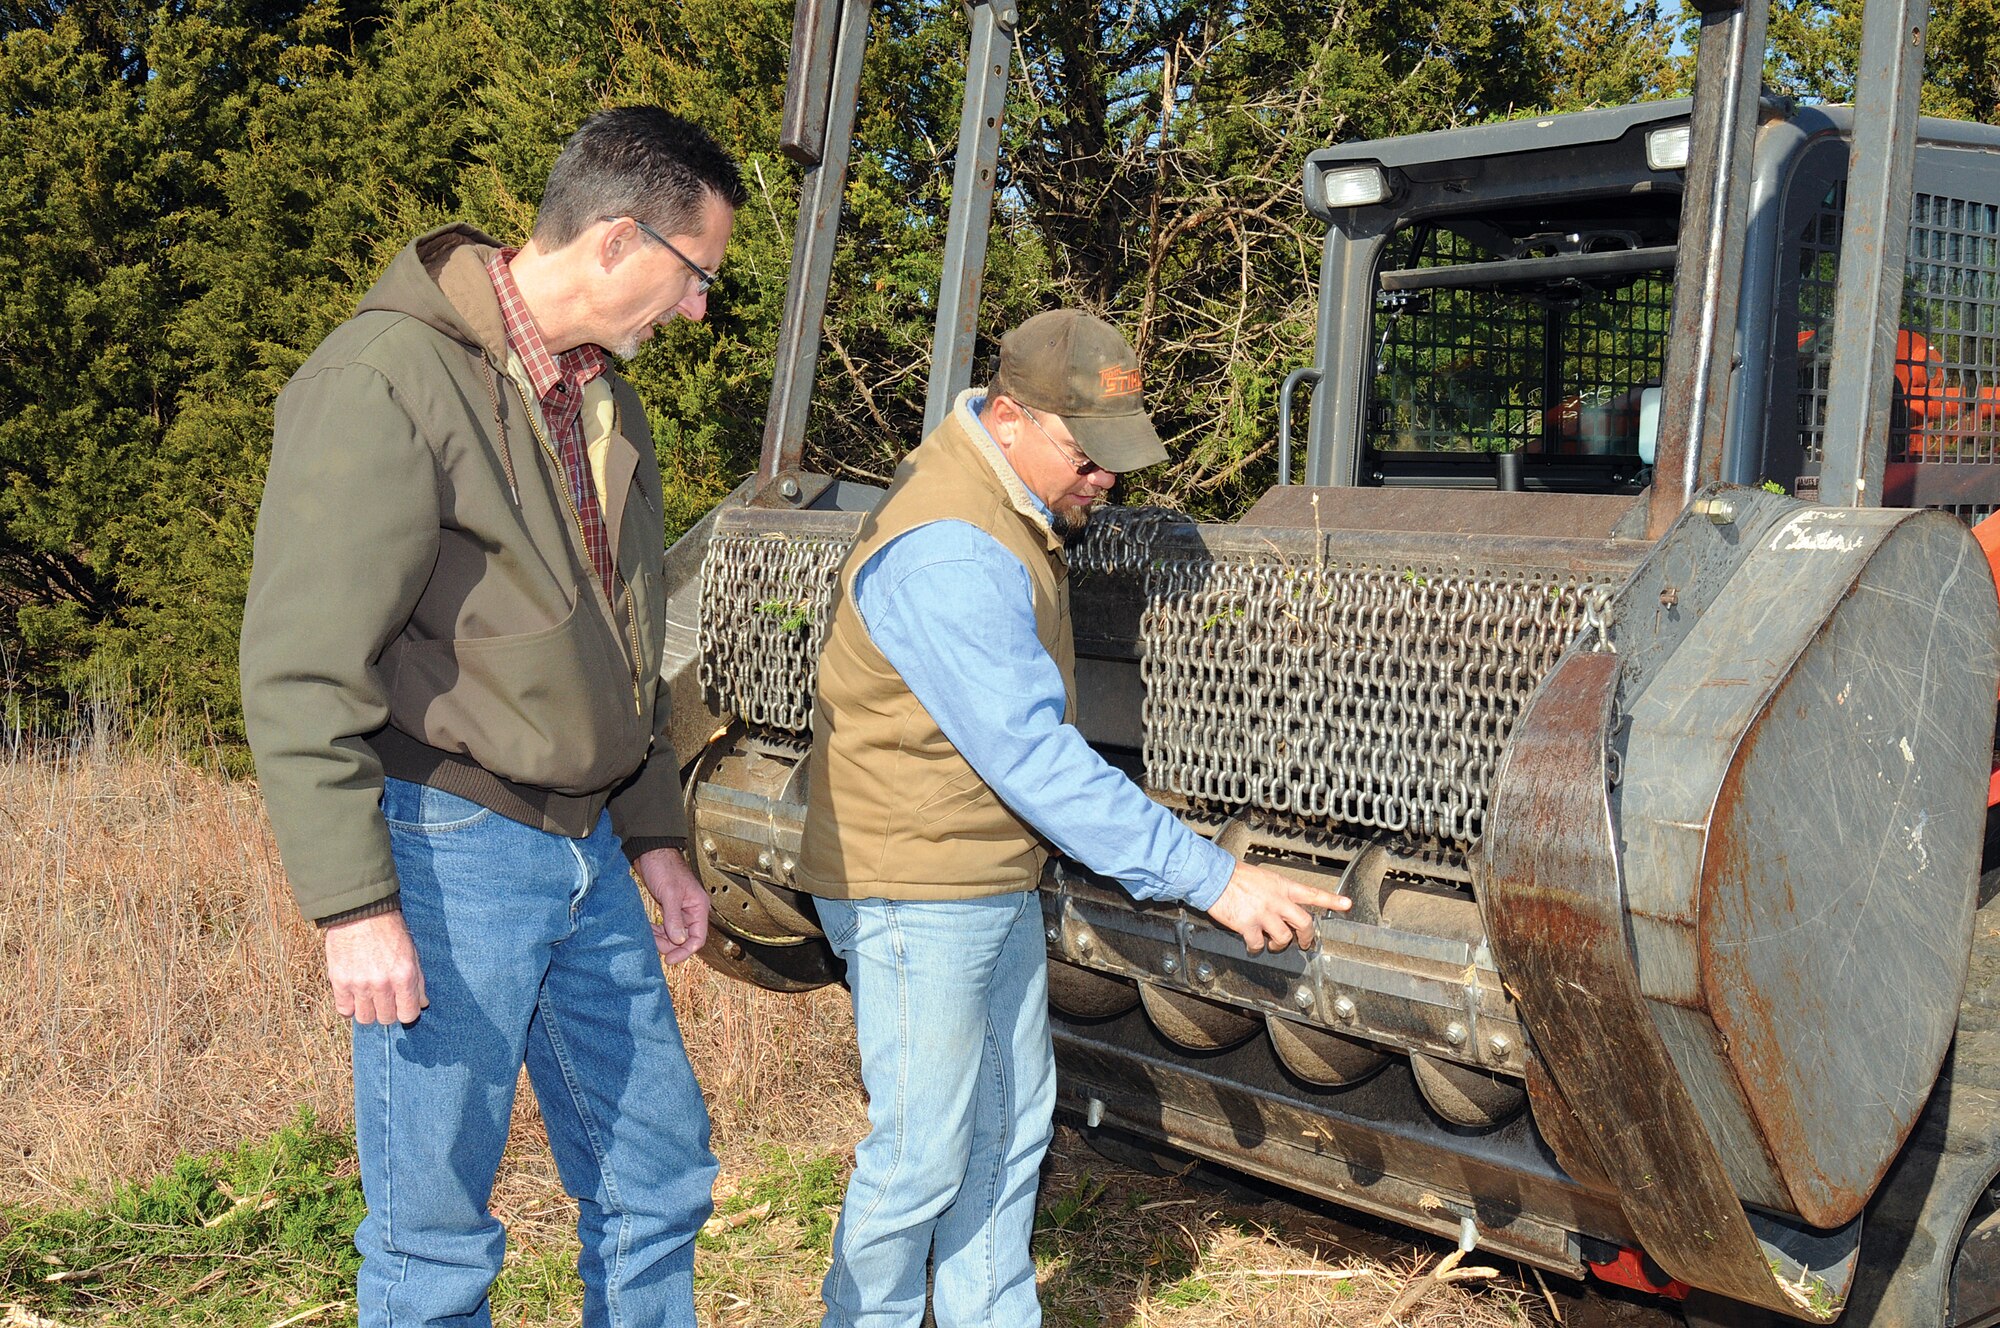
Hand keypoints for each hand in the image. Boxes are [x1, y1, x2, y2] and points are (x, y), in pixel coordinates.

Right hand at [324, 910, 426, 1024]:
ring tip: (369, 997)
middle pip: (386, 1019)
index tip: (402, 1005)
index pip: (408, 1015)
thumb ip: (418, 981)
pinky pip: (344, 1010)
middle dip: (388, 1011)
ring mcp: (359, 984)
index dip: (406, 1012)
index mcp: (404, 976)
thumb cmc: (390, 931)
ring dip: (369, 1011)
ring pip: (365, 1018)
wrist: (360, 912)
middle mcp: (382, 984)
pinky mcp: (339, 982)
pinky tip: (354, 995)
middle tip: (385, 998)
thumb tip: (422, 1004)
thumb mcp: (412, 953)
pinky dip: (350, 1007)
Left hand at [636, 846, 710, 964]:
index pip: (698, 938)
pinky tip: (649, 928)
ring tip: (649, 934)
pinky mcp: (669, 909)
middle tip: (654, 943)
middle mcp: (692, 910)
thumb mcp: (670, 893)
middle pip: (686, 939)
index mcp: (699, 906)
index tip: (670, 959)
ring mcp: (680, 910)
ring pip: (675, 935)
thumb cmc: (663, 866)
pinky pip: (666, 927)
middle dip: (670, 944)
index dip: (685, 951)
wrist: (650, 853)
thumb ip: (674, 918)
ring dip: (662, 938)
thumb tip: (679, 940)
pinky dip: (658, 931)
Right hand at [1205, 859, 1349, 954]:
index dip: (1331, 900)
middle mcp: (1277, 900)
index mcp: (1282, 886)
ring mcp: (1263, 914)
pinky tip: (1252, 945)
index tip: (1347, 904)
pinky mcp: (1248, 926)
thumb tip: (1282, 905)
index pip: (1312, 893)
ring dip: (1278, 945)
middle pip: (1304, 923)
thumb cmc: (1235, 875)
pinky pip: (1258, 945)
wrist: (1213, 876)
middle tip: (1305, 943)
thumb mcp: (1263, 878)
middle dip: (1307, 937)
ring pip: (1283, 938)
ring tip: (1272, 944)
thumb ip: (1276, 891)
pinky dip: (1256, 948)